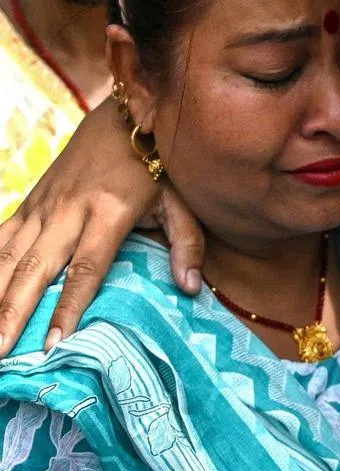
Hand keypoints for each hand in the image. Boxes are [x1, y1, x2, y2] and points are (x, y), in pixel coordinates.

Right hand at [0, 98, 204, 354]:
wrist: (125, 118)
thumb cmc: (159, 165)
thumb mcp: (181, 200)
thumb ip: (187, 243)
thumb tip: (190, 288)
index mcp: (109, 212)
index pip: (86, 268)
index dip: (69, 307)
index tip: (54, 343)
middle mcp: (69, 210)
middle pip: (36, 268)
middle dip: (14, 313)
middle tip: (1, 352)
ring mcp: (44, 206)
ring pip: (10, 257)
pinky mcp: (30, 202)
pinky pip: (1, 238)